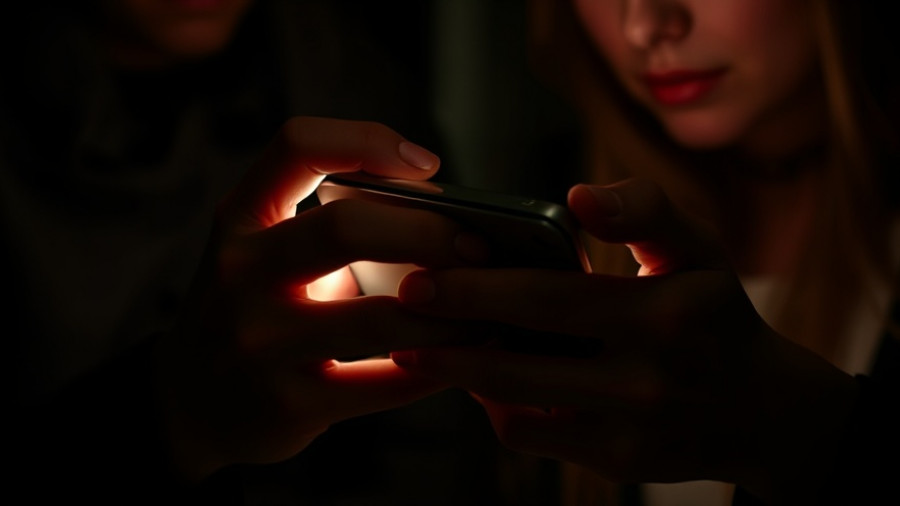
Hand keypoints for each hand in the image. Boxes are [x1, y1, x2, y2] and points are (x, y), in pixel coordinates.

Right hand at [155, 117, 485, 479]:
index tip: (427, 165)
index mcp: (241, 219)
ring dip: (447, 313)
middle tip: (478, 248)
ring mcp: (258, 342)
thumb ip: (329, 225)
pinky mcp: (287, 402)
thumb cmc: (251, 309)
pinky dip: (433, 368)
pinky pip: (383, 384)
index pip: (297, 146)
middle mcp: (239, 272)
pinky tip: (457, 359)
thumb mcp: (262, 250)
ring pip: (378, 319)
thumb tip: (446, 215)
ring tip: (483, 310)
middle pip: (346, 228)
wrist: (189, 403)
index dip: (368, 140)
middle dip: (430, 233)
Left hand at [391, 178, 857, 504]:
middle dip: (450, 338)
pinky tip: (483, 380)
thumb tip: (577, 196)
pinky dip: (499, 407)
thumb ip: (645, 209)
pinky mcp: (616, 463)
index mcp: (663, 313)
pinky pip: (535, 436)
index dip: (479, 290)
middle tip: (402, 312)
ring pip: (519, 405)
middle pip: (522, 359)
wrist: (760, 411)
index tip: (420, 277)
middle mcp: (646, 378)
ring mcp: (630, 428)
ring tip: (424, 347)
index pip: (551, 298)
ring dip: (464, 375)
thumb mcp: (700, 248)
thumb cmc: (715, 314)